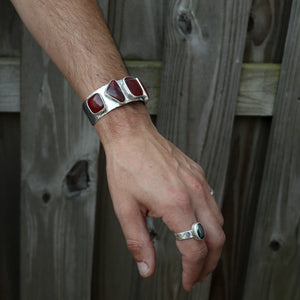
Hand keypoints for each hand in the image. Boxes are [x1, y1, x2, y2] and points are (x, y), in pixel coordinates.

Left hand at [95, 103, 224, 290]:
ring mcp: (199, 182)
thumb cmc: (126, 165)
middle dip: (210, 263)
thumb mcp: (125, 208)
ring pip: (219, 221)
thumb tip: (146, 267)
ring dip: (213, 243)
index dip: (193, 271)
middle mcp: (193, 193)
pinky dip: (210, 222)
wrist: (132, 136)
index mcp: (175, 204)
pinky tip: (198, 225)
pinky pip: (213, 203)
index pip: (195, 249)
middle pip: (216, 238)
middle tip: (198, 274)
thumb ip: (138, 242)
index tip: (188, 282)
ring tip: (200, 254)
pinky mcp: (198, 174)